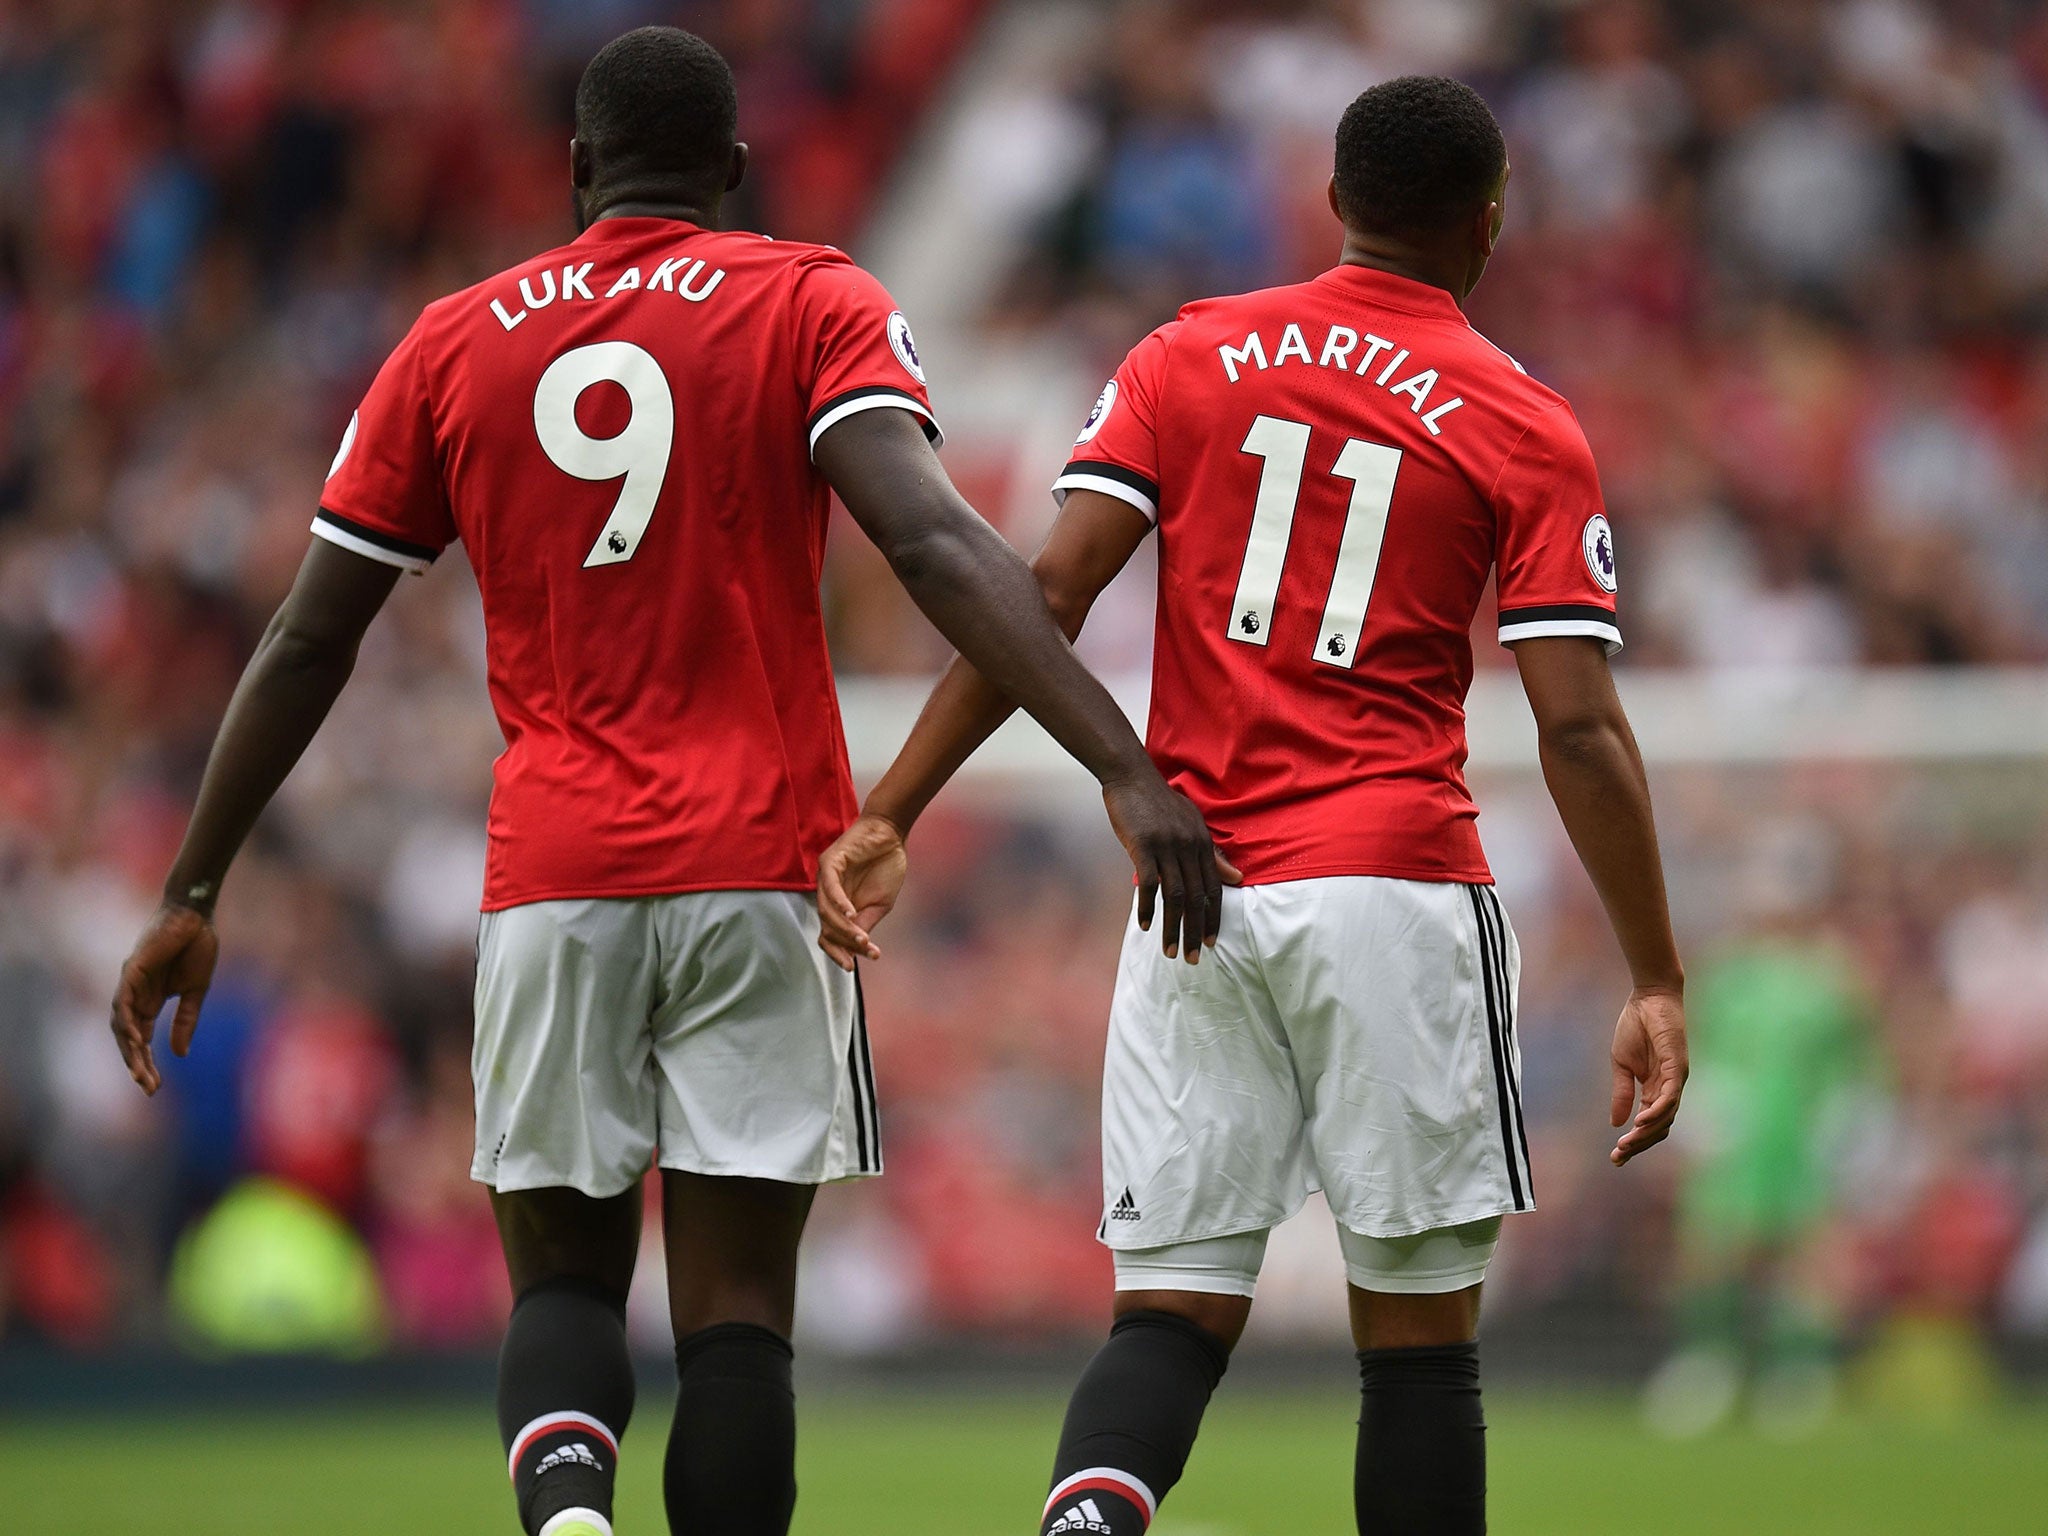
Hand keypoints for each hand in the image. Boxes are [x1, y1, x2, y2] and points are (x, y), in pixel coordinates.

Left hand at [111, 902, 219, 1096]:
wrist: (196, 915)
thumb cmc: (197, 947)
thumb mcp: (195, 991)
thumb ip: (186, 1021)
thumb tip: (180, 1053)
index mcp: (151, 1001)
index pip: (143, 1039)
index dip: (147, 1063)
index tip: (156, 1087)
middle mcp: (136, 996)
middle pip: (129, 1038)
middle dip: (137, 1064)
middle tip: (148, 1088)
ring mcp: (131, 984)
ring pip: (122, 1024)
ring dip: (129, 1050)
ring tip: (140, 1072)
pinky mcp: (132, 970)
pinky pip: (123, 1002)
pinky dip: (127, 1022)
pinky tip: (136, 1040)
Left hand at [817, 814, 908, 970]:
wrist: (892, 836)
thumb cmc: (886, 867)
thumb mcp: (880, 904)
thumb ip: (865, 924)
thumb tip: (858, 947)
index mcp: (839, 907)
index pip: (829, 936)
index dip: (837, 953)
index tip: (851, 968)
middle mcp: (827, 895)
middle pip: (826, 927)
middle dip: (843, 943)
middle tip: (863, 951)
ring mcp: (825, 879)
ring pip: (827, 911)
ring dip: (844, 928)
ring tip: (862, 938)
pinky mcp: (830, 863)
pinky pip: (830, 888)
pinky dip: (840, 904)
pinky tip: (852, 915)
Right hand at [1102, 770, 1241, 964]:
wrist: (1131, 776)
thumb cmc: (1159, 802)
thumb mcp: (1192, 824)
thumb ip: (1212, 853)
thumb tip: (1238, 878)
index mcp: (1202, 843)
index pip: (1213, 887)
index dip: (1213, 916)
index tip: (1211, 942)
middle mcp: (1189, 846)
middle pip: (1196, 897)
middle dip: (1196, 930)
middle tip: (1194, 958)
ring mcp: (1166, 846)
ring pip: (1175, 895)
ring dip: (1174, 927)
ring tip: (1171, 951)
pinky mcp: (1143, 845)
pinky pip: (1149, 883)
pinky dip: (1147, 906)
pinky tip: (1145, 925)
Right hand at [1609, 986, 1686, 1165]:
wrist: (1648, 998)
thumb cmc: (1636, 1026)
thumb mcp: (1621, 1064)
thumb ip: (1622, 1093)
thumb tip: (1616, 1123)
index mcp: (1654, 1088)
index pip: (1648, 1123)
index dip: (1633, 1141)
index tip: (1615, 1157)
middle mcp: (1669, 1089)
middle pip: (1659, 1127)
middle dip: (1638, 1145)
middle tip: (1618, 1157)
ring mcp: (1675, 1080)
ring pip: (1666, 1118)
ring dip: (1645, 1134)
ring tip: (1626, 1144)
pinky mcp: (1677, 1068)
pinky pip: (1668, 1098)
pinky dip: (1655, 1113)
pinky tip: (1638, 1123)